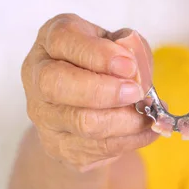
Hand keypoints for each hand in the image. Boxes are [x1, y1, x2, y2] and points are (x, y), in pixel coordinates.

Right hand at [21, 14, 156, 172]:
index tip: (129, 65)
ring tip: (150, 113)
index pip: (63, 41)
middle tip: (137, 93)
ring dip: (125, 121)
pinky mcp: (58, 146)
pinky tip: (148, 129)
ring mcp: (44, 115)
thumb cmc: (105, 63)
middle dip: (105, 91)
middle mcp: (37, 76)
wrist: (89, 101)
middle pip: (58, 86)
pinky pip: (97, 148)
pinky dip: (131, 140)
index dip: (98, 54)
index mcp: (52, 41)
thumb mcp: (119, 43)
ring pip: (82, 123)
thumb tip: (135, 72)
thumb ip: (129, 49)